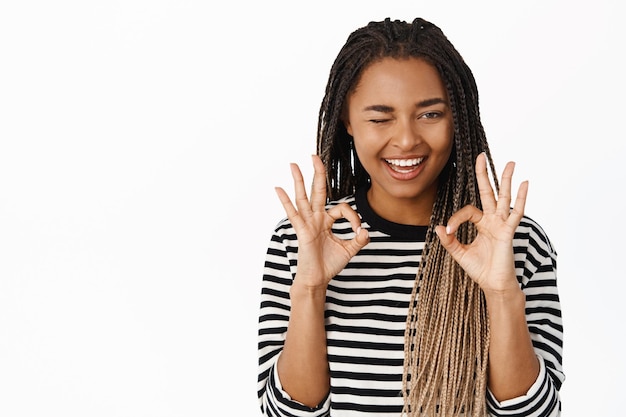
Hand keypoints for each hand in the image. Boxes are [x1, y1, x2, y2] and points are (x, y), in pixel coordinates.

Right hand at [275, 155, 369, 289]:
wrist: (317, 280)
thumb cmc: (329, 265)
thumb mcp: (349, 250)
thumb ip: (359, 240)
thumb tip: (366, 231)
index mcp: (327, 221)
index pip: (342, 208)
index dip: (353, 217)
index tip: (359, 230)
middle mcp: (316, 218)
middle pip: (317, 191)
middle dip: (318, 173)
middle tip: (314, 156)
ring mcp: (307, 223)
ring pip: (303, 197)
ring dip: (299, 180)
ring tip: (293, 164)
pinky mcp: (302, 231)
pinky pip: (294, 214)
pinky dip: (286, 201)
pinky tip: (279, 189)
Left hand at [435, 153, 527, 293]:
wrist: (493, 285)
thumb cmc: (480, 269)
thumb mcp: (459, 253)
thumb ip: (449, 240)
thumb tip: (438, 226)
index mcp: (481, 224)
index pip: (467, 210)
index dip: (455, 218)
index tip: (448, 230)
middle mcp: (492, 220)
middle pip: (488, 192)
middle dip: (484, 174)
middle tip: (481, 156)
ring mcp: (502, 224)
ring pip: (504, 197)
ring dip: (506, 179)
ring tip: (510, 162)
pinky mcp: (509, 232)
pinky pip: (516, 212)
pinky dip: (521, 198)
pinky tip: (524, 183)